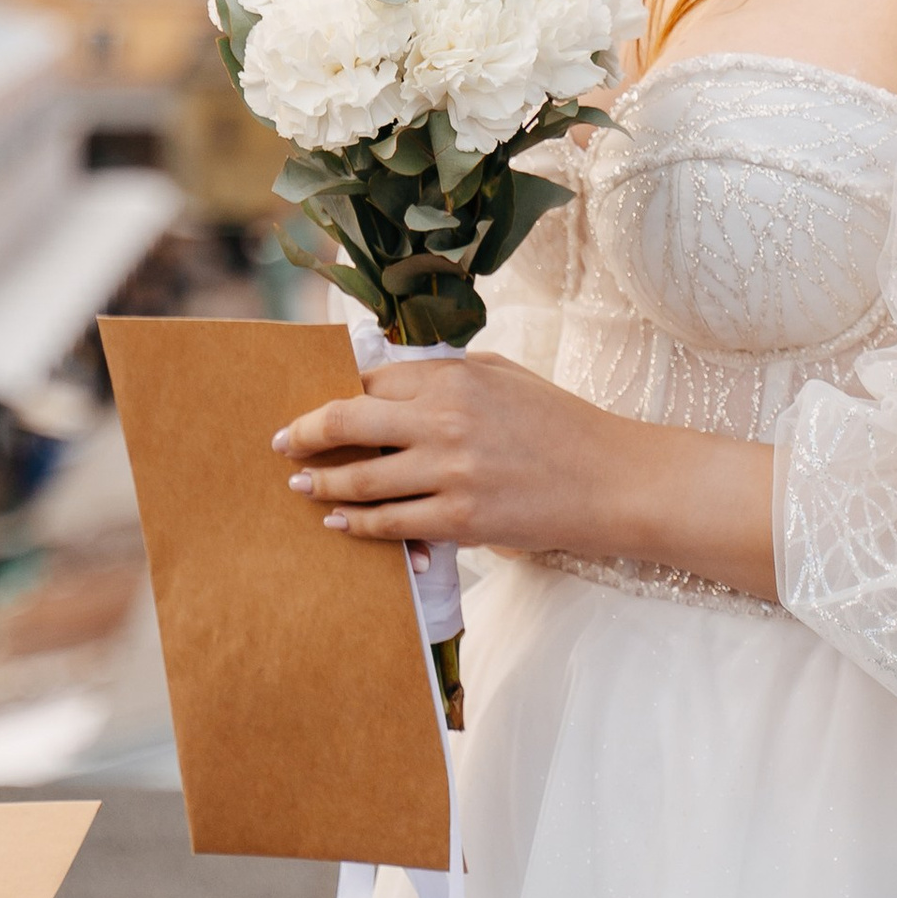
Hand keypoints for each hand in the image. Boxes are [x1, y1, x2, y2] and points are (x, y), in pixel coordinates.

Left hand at [275, 351, 778, 602]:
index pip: (370, 381)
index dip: (333, 394)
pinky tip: (339, 524)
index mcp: (454, 376)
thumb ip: (446, 372)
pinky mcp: (462, 520)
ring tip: (303, 489)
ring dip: (323, 485)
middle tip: (282, 444)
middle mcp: (445, 419)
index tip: (310, 407)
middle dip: (305, 434)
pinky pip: (391, 524)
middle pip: (347, 422)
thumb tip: (387, 374)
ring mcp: (451, 472)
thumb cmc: (560, 423)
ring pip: (361, 479)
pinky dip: (357, 524)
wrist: (614, 480)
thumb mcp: (503, 376)